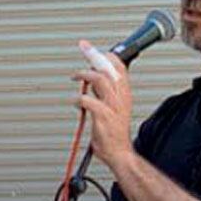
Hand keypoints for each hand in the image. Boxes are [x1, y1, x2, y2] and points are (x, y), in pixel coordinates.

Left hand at [74, 43, 133, 170]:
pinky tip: (76, 102)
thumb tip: (90, 79)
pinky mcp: (104, 117)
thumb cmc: (114, 133)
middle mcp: (120, 97)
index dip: (106, 54)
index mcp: (124, 94)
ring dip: (85, 74)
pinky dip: (79, 99)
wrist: (119, 153)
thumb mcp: (113, 107)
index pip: (119, 66)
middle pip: (108, 67)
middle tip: (83, 47)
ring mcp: (113, 106)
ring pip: (100, 79)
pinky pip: (89, 101)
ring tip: (76, 76)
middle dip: (94, 54)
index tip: (92, 48)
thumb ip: (103, 93)